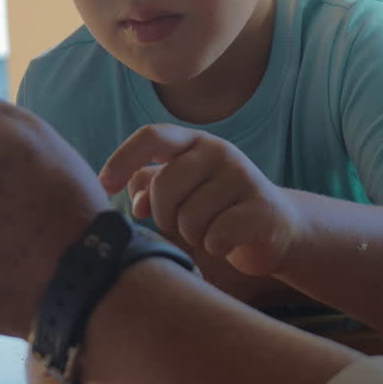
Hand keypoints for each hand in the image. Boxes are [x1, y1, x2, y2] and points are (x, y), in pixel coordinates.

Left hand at [99, 125, 305, 276]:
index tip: (104, 186)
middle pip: (165, 187)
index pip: (152, 136)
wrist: (278, 227)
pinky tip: (229, 242)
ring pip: (189, 218)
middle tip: (182, 224)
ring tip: (211, 230)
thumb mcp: (182, 191)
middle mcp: (220, 151)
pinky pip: (216, 237)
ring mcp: (244, 176)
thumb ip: (150, 187)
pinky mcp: (262, 207)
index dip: (122, 159)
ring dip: (194, 236)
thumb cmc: (218, 209)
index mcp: (195, 143)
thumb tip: (136, 202)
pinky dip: (216, 248)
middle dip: (165, 216)